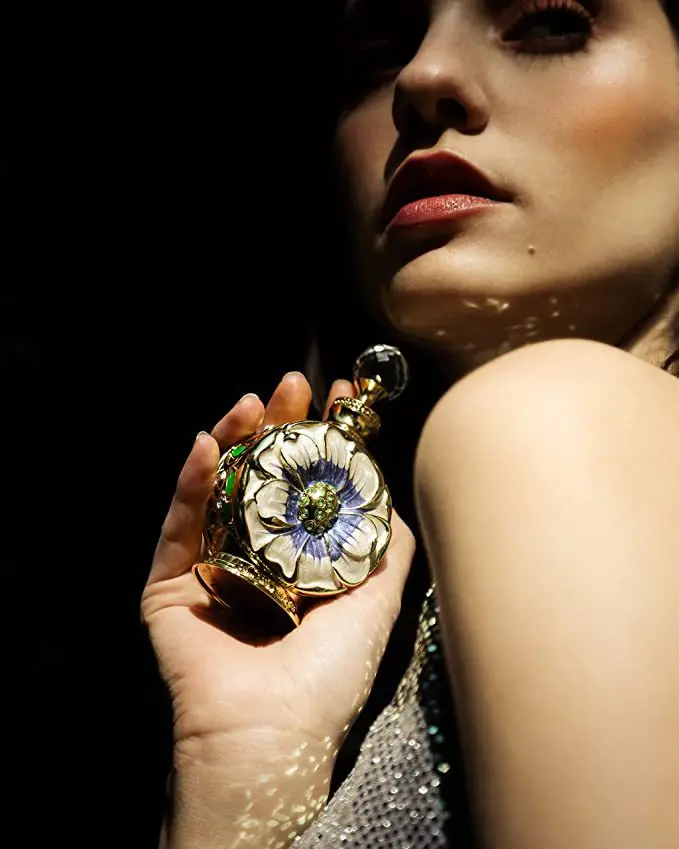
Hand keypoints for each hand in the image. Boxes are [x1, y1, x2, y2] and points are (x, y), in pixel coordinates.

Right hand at [141, 371, 414, 769]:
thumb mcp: (376, 600)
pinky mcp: (169, 586)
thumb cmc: (329, 674)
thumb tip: (390, 496)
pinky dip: (191, 482)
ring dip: (233, 440)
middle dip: (278, 429)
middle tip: (293, 386)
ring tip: (253, 401)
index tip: (335, 400)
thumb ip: (385, 547)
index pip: (305, 488)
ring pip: (218, 491)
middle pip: (261, 479)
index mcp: (301, 566)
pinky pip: (179, 524)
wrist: (270, 731)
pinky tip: (208, 444)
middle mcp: (255, 562)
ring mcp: (210, 571)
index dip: (318, 443)